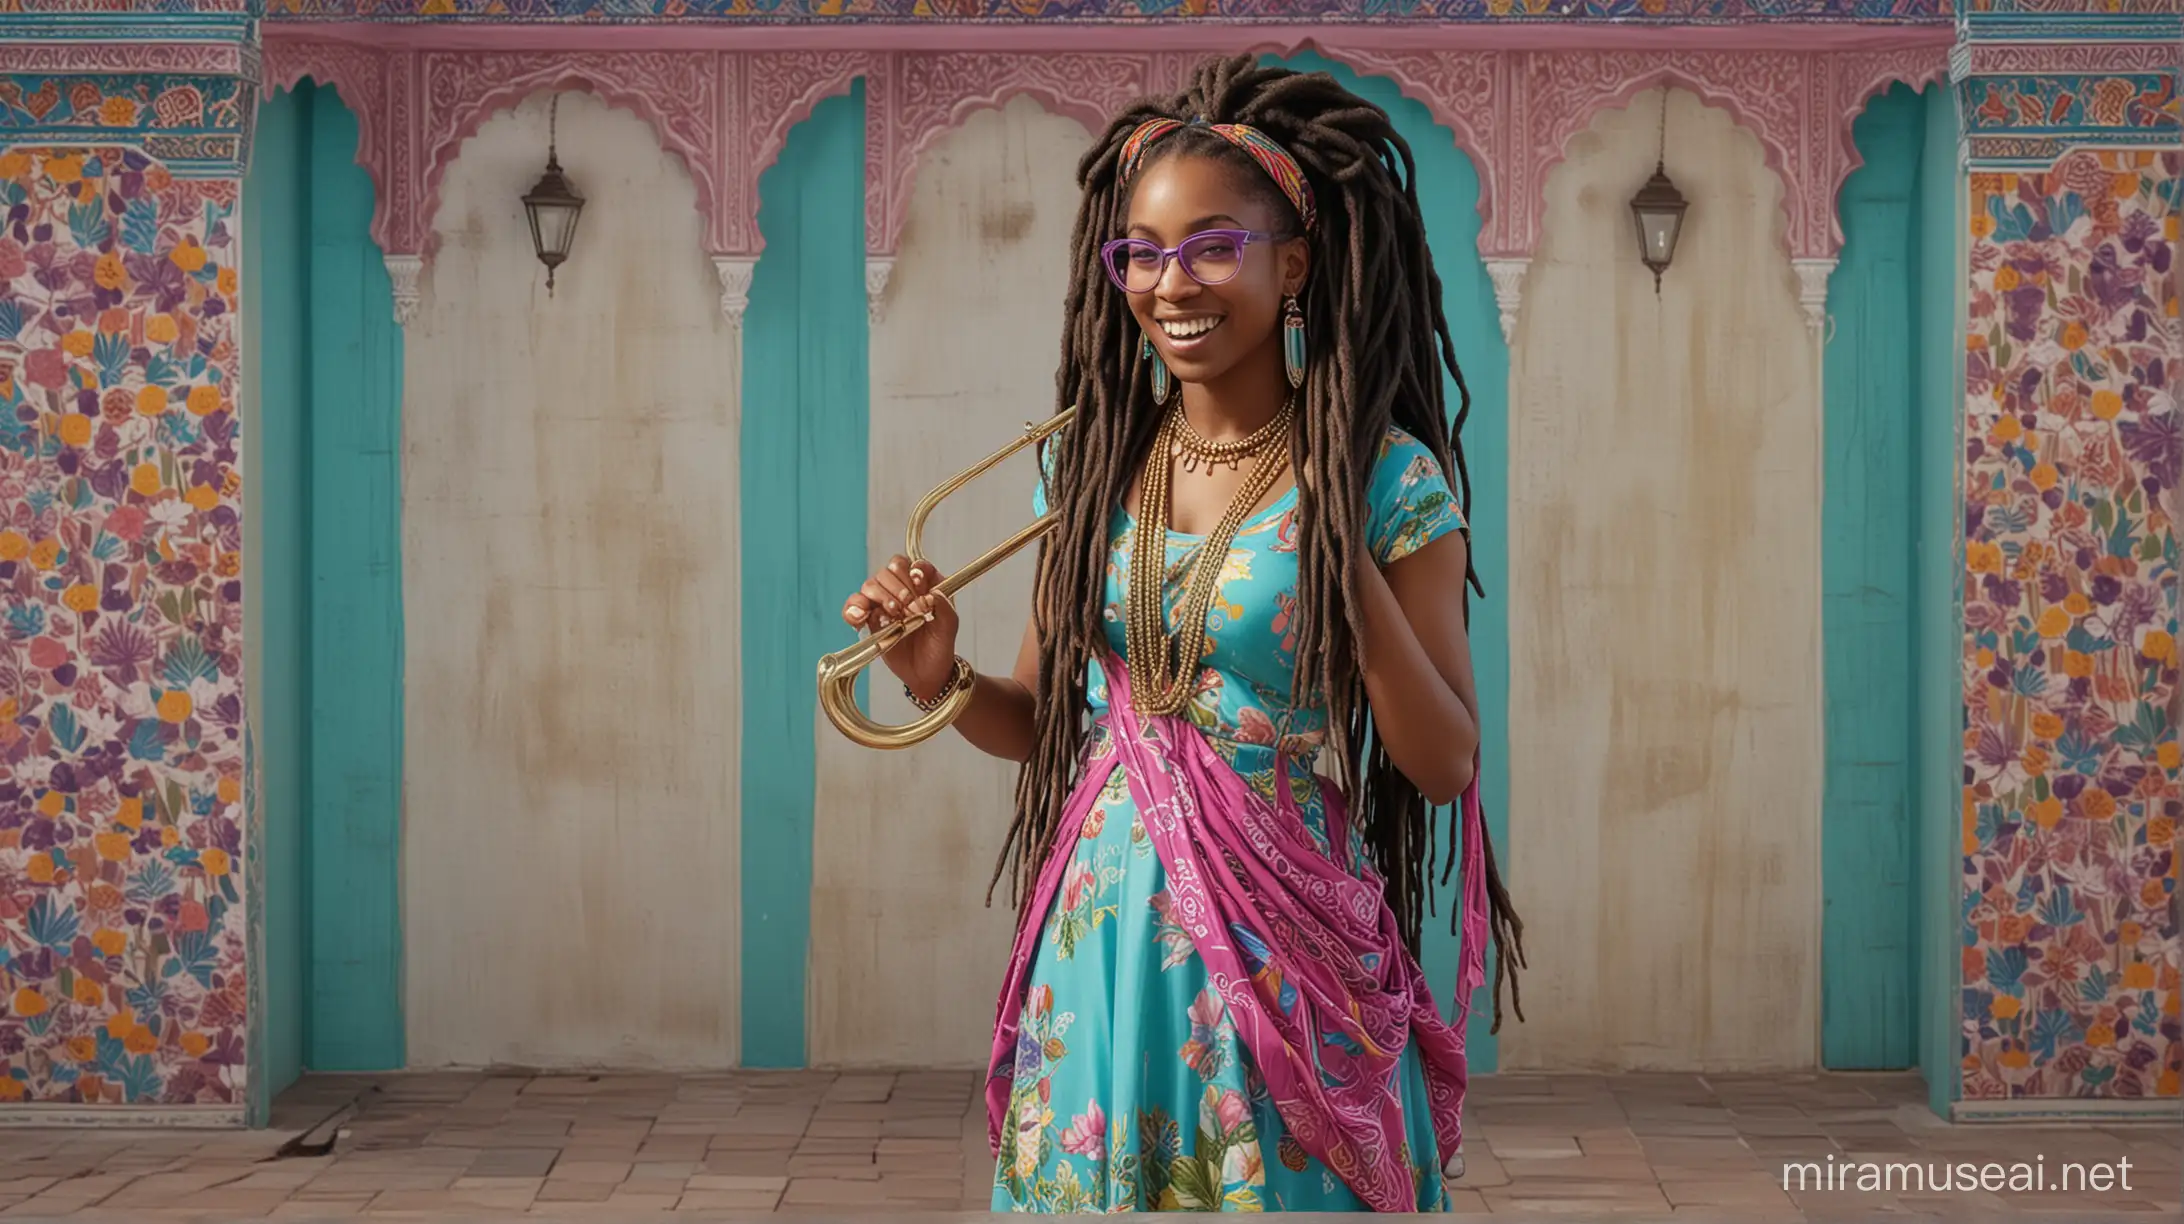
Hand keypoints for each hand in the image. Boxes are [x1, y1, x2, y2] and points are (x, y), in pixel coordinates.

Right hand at [842, 555, 960, 700]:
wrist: (926, 673)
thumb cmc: (939, 646)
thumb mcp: (949, 626)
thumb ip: (944, 606)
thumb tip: (932, 592)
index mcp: (923, 585)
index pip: (912, 565)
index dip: (913, 572)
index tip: (919, 586)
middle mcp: (901, 590)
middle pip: (888, 571)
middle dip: (898, 587)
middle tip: (908, 607)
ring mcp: (882, 604)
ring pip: (870, 585)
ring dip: (880, 596)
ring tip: (893, 615)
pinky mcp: (868, 620)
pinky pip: (853, 606)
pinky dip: (853, 608)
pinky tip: (861, 617)